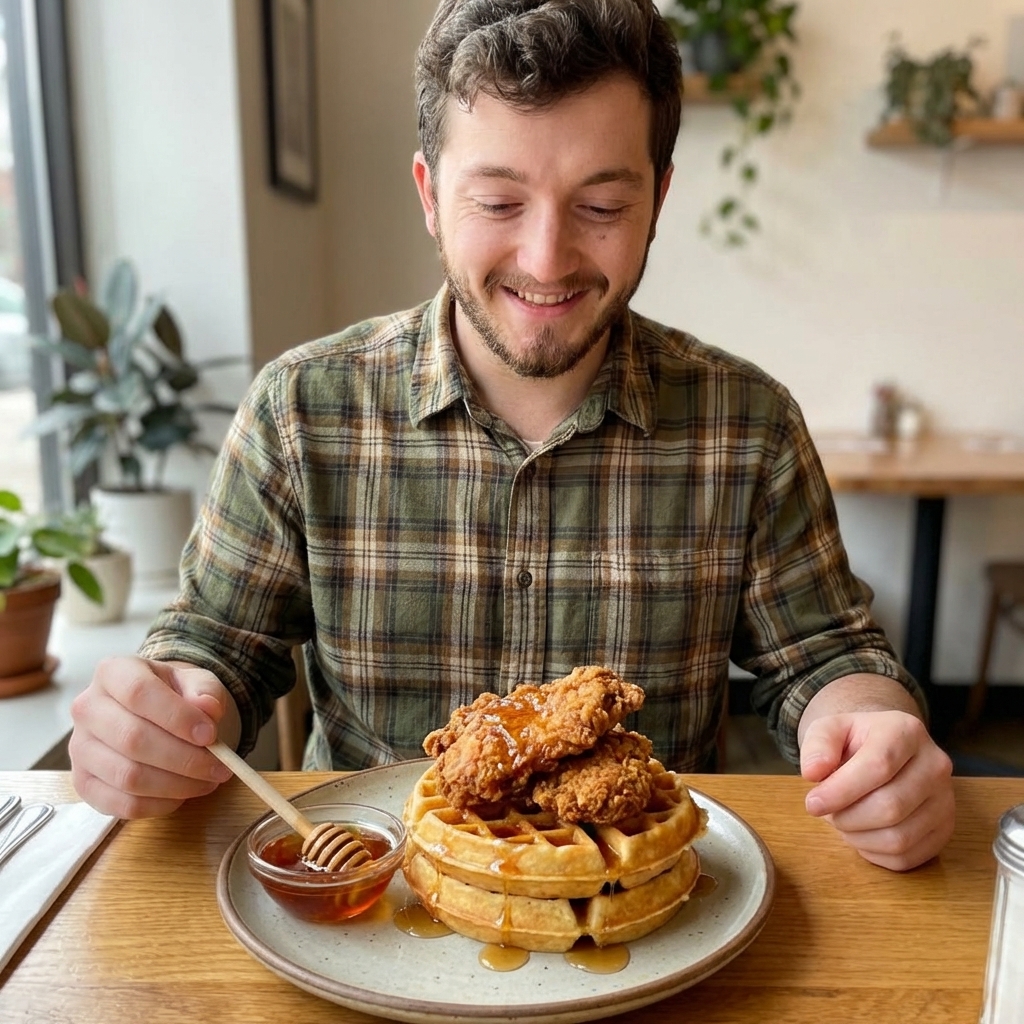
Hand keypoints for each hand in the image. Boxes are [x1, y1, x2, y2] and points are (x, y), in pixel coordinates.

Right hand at [69, 656, 238, 818]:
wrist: (152, 713)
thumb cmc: (174, 695)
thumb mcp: (195, 682)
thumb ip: (205, 691)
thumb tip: (208, 708)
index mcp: (113, 673)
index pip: (139, 692)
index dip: (177, 717)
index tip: (210, 735)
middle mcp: (87, 709)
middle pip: (133, 739)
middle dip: (184, 759)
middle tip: (220, 767)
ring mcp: (80, 749)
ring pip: (128, 776)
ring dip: (176, 785)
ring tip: (207, 781)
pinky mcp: (84, 783)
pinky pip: (122, 804)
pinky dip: (159, 804)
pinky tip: (183, 794)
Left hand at [800, 710, 954, 870]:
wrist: (886, 750)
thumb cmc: (854, 741)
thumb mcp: (829, 729)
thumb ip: (818, 745)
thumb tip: (812, 772)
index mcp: (906, 731)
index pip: (879, 766)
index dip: (841, 791)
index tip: (812, 803)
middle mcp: (935, 764)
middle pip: (891, 807)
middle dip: (847, 817)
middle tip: (827, 812)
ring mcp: (946, 800)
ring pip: (899, 838)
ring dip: (858, 837)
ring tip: (842, 820)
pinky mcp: (945, 830)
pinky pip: (907, 857)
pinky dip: (874, 853)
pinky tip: (860, 833)